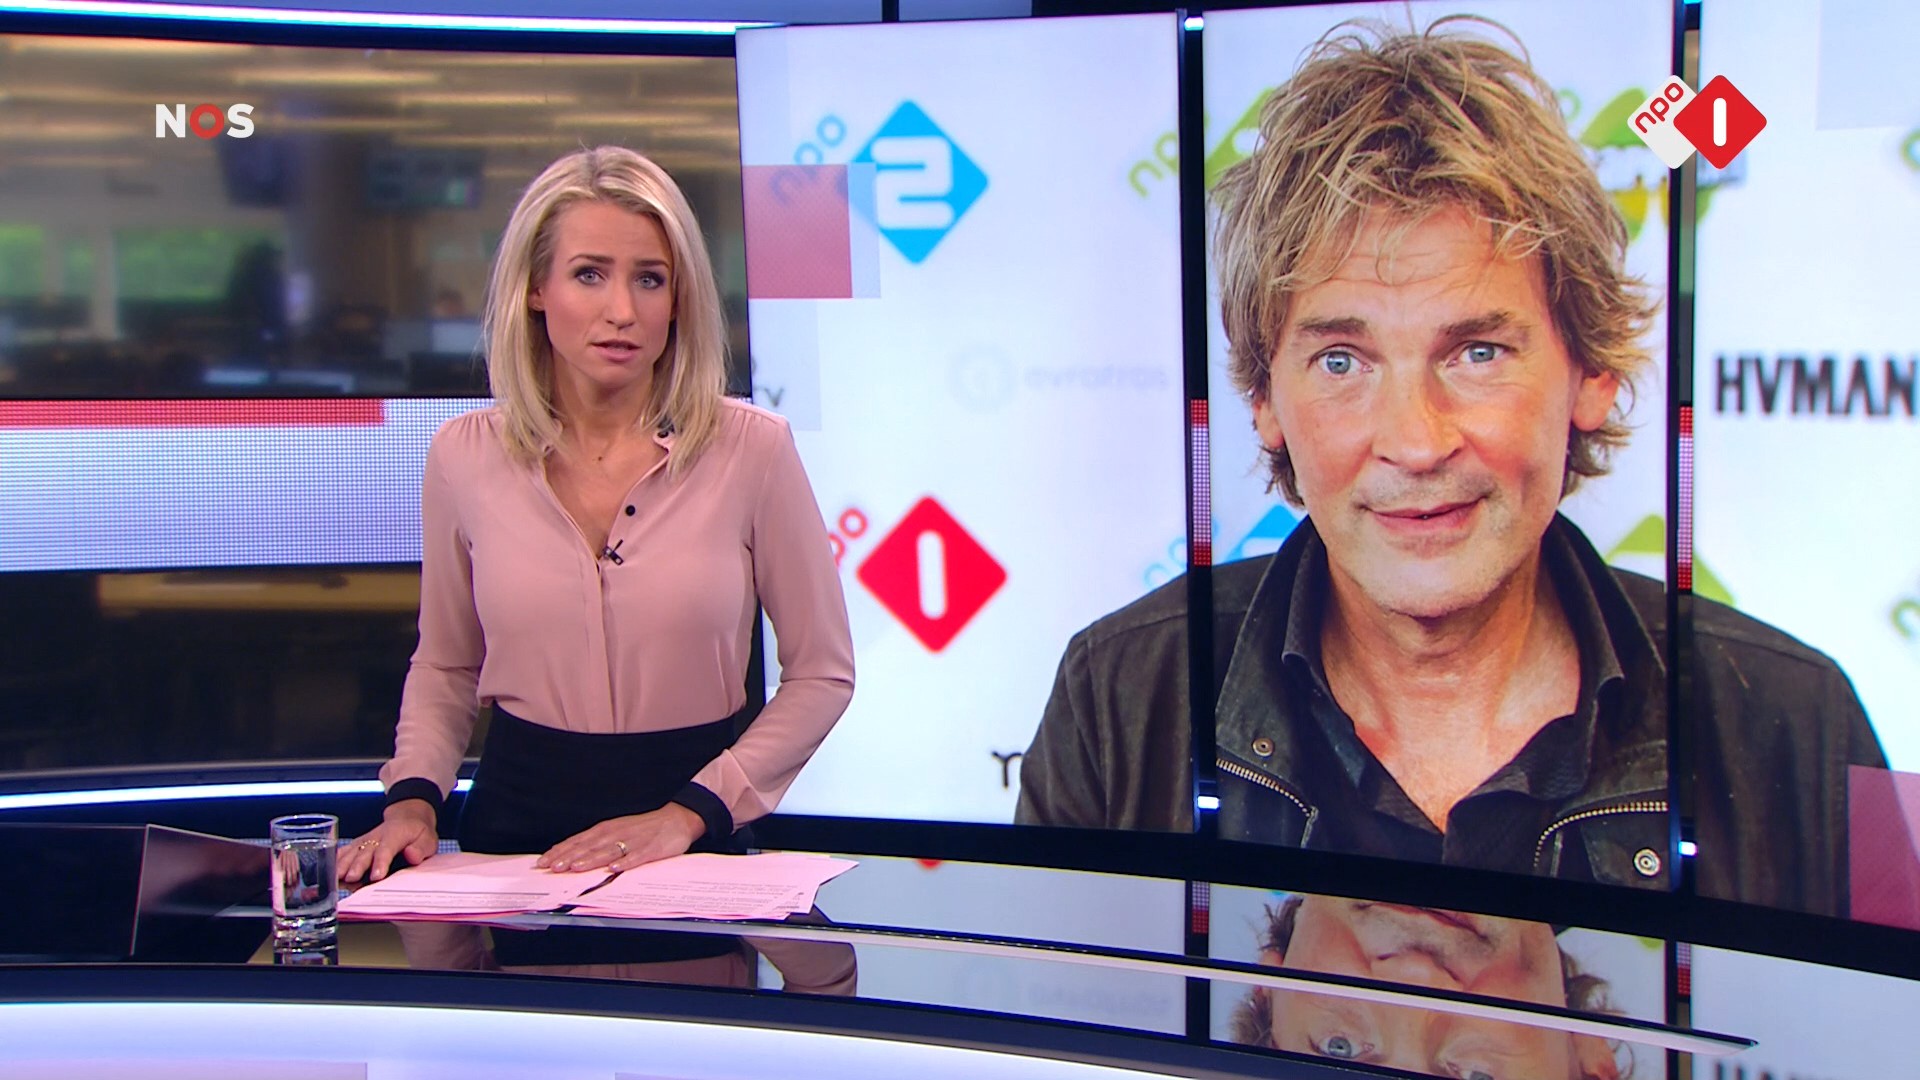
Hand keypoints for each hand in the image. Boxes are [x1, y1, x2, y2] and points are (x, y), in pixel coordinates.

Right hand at [338, 799, 438, 883]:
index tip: (376, 876)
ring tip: (336, 878)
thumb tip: (412, 855)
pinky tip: (328, 873)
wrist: (407, 819)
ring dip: (343, 865)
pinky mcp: (357, 845)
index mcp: (395, 834)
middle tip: (351, 878)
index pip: (387, 849)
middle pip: (365, 852)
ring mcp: (364, 841)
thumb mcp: (428, 840)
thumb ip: (421, 848)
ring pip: (351, 852)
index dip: (381, 862)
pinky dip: (336, 862)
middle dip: (357, 866)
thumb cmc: (418, 834)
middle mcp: (376, 837)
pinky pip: (344, 852)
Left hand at [534, 804, 704, 873]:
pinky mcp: (651, 848)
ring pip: (608, 851)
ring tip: (576, 868)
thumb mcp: (616, 831)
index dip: (560, 852)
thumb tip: (569, 855)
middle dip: (570, 857)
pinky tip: (615, 868)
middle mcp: (616, 833)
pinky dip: (626, 862)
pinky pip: (637, 856)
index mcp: (606, 830)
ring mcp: (634, 841)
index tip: (543, 862)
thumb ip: (595, 843)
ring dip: (591, 860)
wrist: (676, 819)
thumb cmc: (642, 828)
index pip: (578, 841)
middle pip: (589, 847)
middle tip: (553, 868)